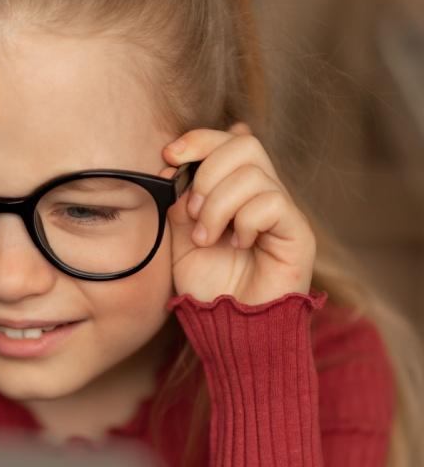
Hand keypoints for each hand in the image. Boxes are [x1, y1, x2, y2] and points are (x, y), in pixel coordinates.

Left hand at [158, 122, 315, 304]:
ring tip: (208, 237)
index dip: (199, 140)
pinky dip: (245, 221)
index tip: (169, 157)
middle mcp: (263, 195)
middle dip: (207, 172)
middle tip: (193, 212)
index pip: (229, 141)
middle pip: (245, 146)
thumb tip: (175, 165)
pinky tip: (239, 245)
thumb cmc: (206, 286)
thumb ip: (180, 201)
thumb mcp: (179, 238)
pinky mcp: (298, 233)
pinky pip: (273, 203)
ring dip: (218, 205)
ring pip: (254, 175)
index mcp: (235, 190)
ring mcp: (283, 212)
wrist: (229, 327)